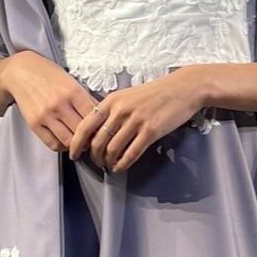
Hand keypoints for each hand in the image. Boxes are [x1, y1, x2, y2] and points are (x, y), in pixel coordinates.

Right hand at [0, 52, 108, 153]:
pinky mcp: (34, 124)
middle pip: (82, 132)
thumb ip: (87, 99)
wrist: (21, 72)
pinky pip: (52, 144)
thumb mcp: (72, 81)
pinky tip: (66, 141)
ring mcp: (45, 116)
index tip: (103, 130)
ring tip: (80, 142)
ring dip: (77, 145)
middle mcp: (59, 105)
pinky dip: (62, 146)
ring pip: (68, 141)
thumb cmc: (50, 76)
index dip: (100, 127)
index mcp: (72, 92)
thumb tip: (104, 116)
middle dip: (90, 138)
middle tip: (93, 139)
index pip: (93, 117)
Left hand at [68, 67, 209, 171]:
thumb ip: (111, 111)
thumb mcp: (127, 96)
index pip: (85, 126)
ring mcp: (136, 122)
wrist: (182, 89)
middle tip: (97, 163)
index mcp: (111, 101)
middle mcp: (120, 111)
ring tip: (109, 166)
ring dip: (108, 162)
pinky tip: (120, 167)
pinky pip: (131, 154)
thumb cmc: (154, 93)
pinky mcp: (150, 132)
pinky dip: (123, 164)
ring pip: (113, 150)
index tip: (74, 154)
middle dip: (94, 157)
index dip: (76, 144)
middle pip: (97, 142)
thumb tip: (96, 133)